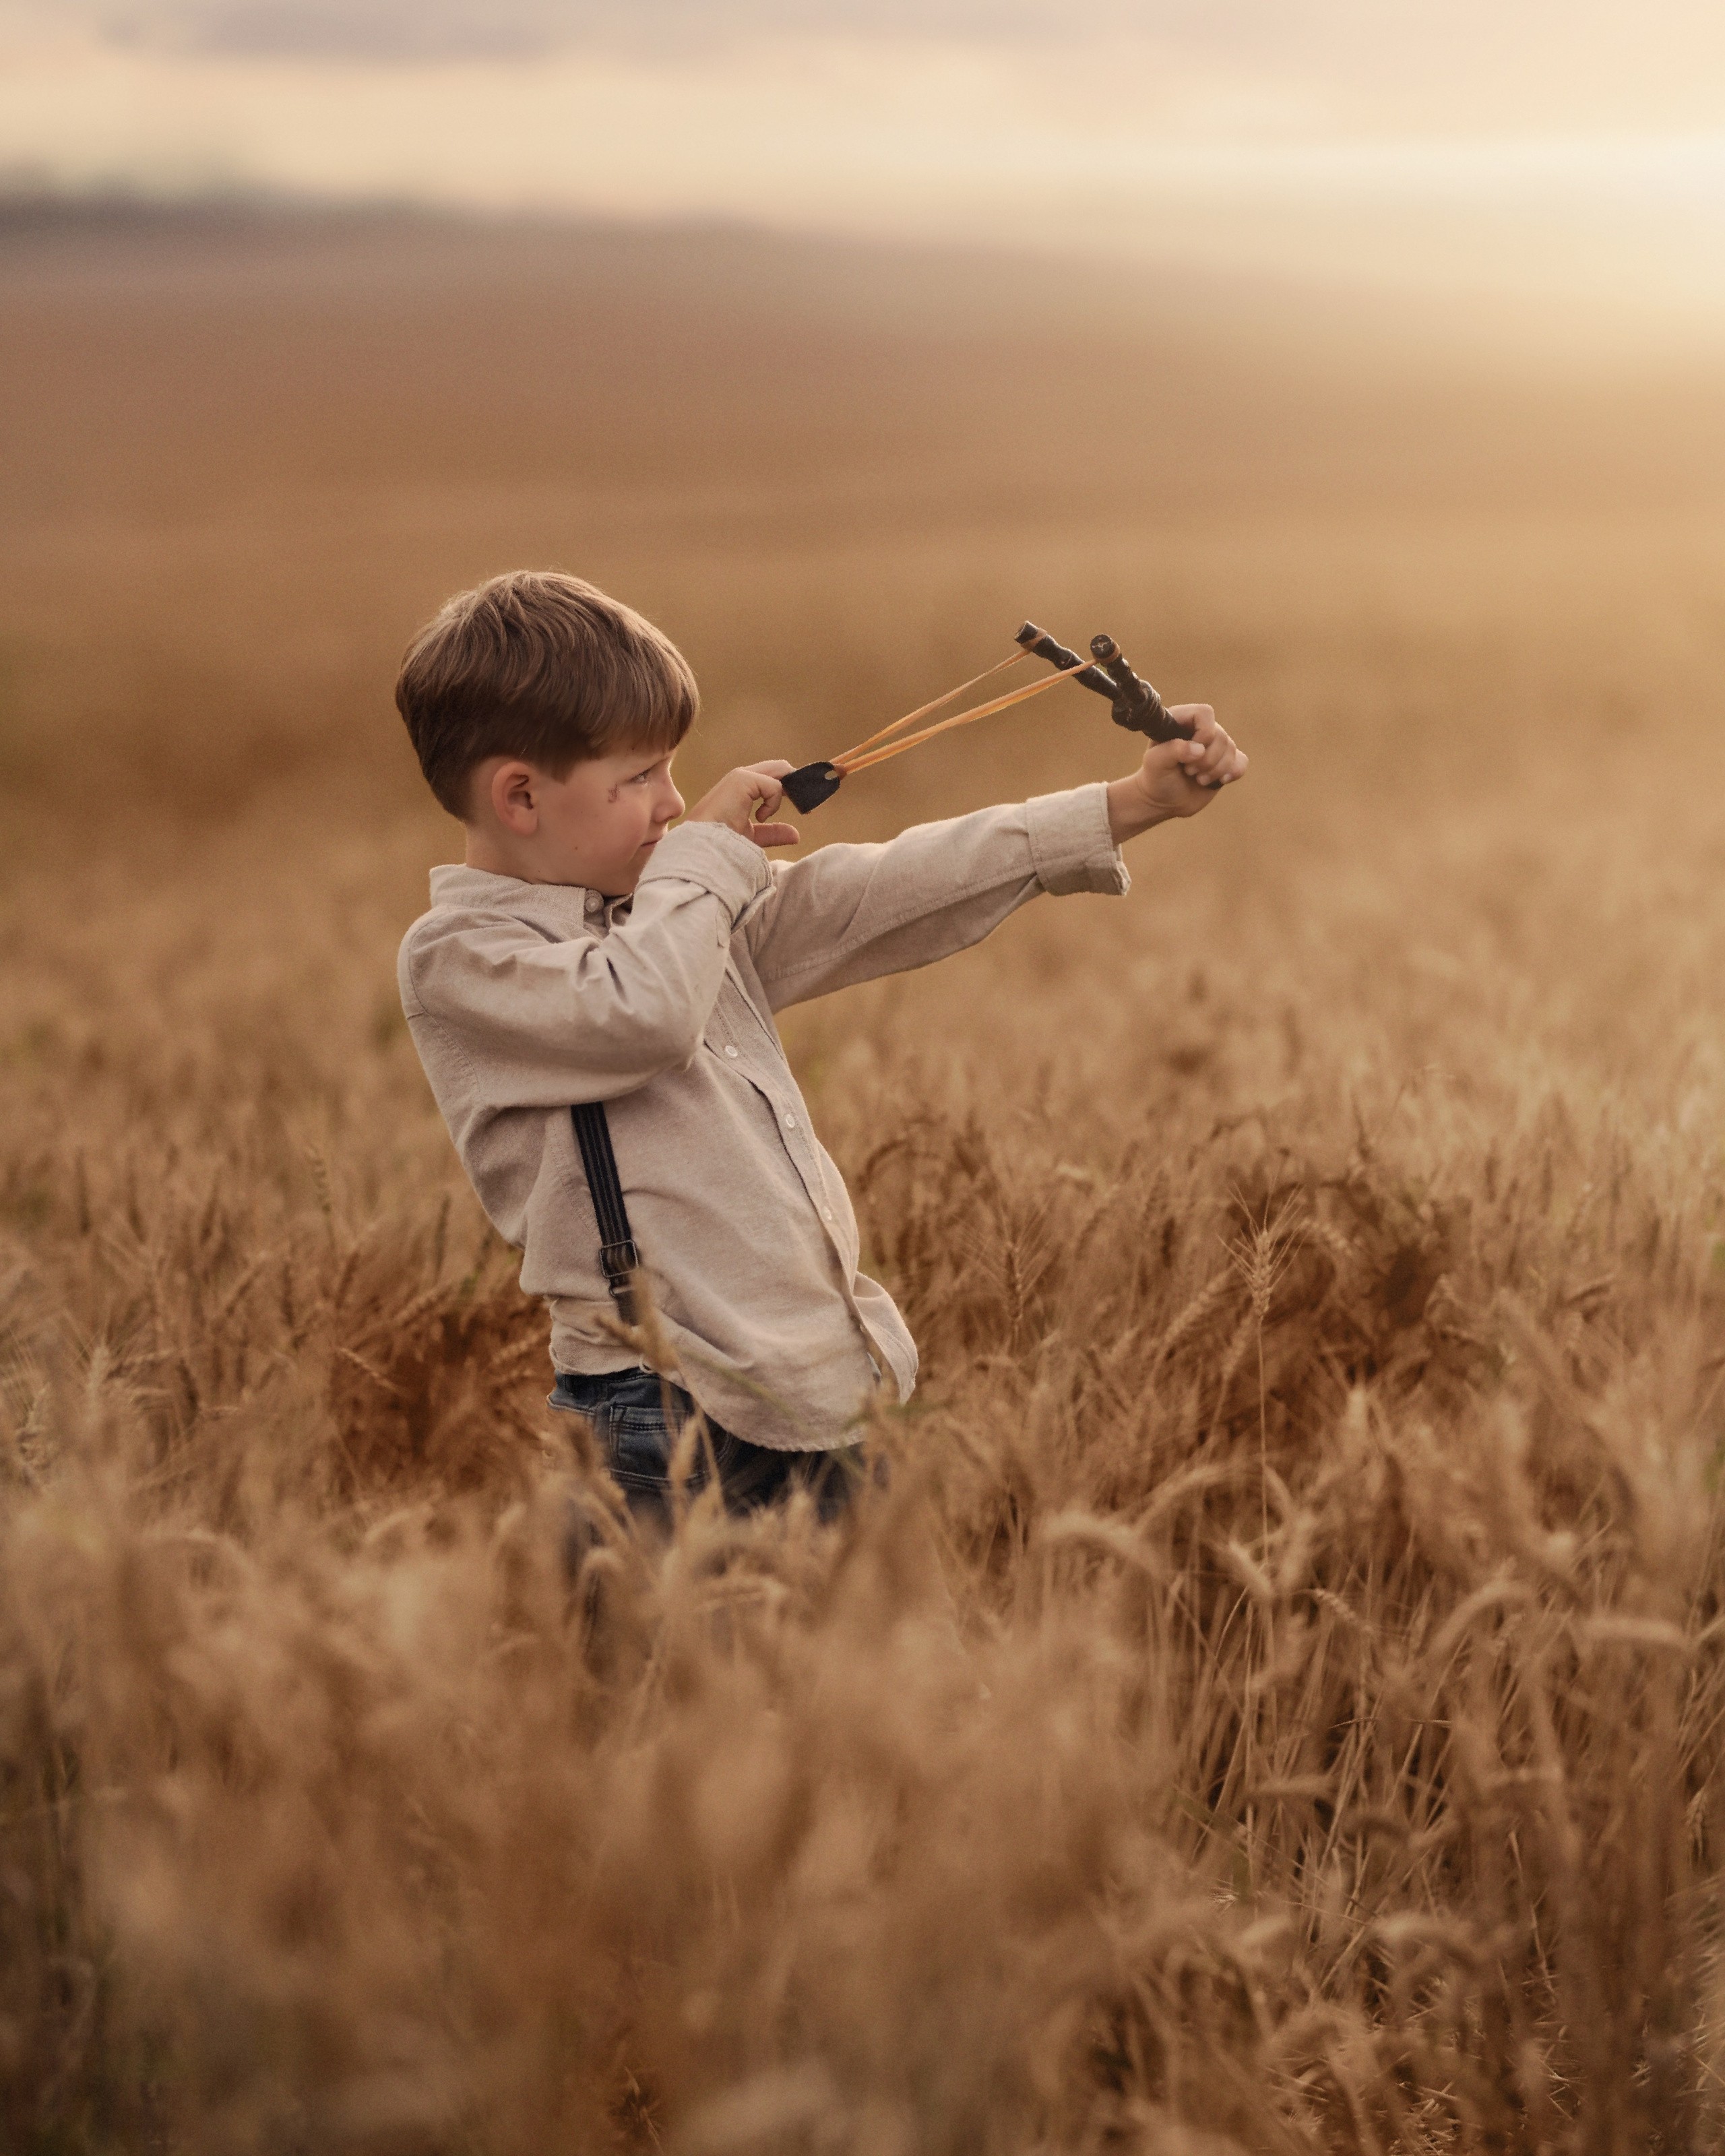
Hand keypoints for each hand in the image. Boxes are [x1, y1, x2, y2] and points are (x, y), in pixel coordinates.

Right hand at [683, 761, 799, 849]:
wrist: (704, 846)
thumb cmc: (721, 844)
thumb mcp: (753, 837)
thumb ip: (773, 832)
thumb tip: (795, 834)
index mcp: (743, 788)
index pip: (773, 777)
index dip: (791, 787)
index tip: (805, 807)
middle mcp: (742, 778)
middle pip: (780, 768)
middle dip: (798, 783)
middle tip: (806, 807)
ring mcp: (741, 776)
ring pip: (781, 769)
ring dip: (793, 789)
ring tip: (795, 809)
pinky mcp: (742, 779)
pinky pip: (773, 786)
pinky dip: (773, 804)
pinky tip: (760, 817)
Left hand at [1106, 706, 1246, 842]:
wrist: (1164, 802)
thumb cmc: (1156, 779)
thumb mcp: (1155, 764)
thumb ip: (1172, 751)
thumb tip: (1199, 749)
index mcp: (1181, 721)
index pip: (1205, 713)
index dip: (1204, 733)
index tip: (1193, 752)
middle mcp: (1200, 730)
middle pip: (1220, 736)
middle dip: (1206, 760)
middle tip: (1188, 771)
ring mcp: (1215, 746)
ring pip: (1231, 750)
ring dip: (1215, 770)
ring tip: (1198, 779)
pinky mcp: (1226, 762)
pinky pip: (1242, 761)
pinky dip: (1233, 773)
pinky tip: (1219, 781)